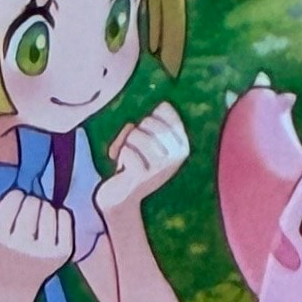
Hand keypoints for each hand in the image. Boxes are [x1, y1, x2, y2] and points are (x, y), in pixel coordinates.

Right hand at [0, 189, 73, 301]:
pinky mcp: (62, 253)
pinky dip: (59, 214)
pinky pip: (65, 217)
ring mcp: (45, 250)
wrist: (14, 287)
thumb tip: (10, 191)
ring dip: (44, 207)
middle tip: (27, 211)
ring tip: (38, 219)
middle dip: (30, 202)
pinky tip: (51, 223)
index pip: (14, 198)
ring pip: (49, 209)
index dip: (16, 196)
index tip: (15, 204)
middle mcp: (22, 244)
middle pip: (33, 203)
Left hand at [98, 100, 189, 215]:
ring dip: (125, 144)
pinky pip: (126, 151)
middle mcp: (176, 156)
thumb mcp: (150, 142)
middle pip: (148, 121)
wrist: (122, 198)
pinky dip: (119, 156)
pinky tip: (122, 169)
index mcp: (182, 144)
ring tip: (128, 158)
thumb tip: (162, 103)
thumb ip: (155, 121)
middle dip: (135, 131)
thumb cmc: (134, 164)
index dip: (149, 115)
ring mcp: (160, 167)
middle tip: (134, 148)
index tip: (145, 130)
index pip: (165, 110)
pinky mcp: (144, 176)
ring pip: (135, 134)